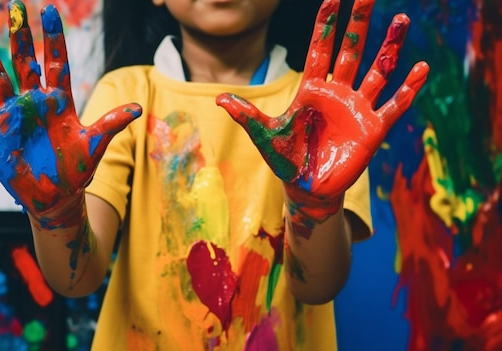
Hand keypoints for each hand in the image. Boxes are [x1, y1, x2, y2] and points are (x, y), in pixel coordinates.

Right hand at [0, 1, 140, 224]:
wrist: (59, 195)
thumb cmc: (77, 167)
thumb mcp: (95, 143)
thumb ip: (111, 123)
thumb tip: (139, 108)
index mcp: (56, 102)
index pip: (54, 63)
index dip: (52, 37)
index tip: (49, 8)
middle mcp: (30, 105)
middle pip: (19, 66)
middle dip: (14, 40)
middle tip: (9, 9)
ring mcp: (9, 123)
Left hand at [217, 0, 427, 225]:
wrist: (307, 188)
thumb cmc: (286, 160)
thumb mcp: (265, 136)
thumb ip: (247, 115)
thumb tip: (218, 98)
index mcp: (312, 89)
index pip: (321, 48)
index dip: (327, 24)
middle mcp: (337, 92)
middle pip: (351, 50)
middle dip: (359, 22)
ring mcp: (357, 108)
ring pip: (377, 70)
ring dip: (389, 48)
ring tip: (402, 20)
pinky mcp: (372, 129)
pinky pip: (393, 105)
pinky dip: (407, 89)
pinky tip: (420, 68)